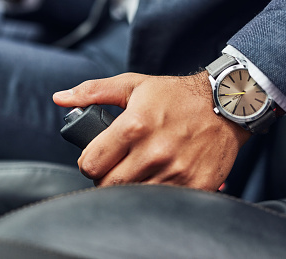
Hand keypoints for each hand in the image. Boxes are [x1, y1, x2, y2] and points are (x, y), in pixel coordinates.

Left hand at [53, 72, 251, 190]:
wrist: (225, 104)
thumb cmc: (175, 95)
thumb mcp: (132, 85)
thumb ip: (93, 92)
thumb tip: (60, 98)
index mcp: (133, 126)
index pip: (91, 163)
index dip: (88, 163)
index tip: (95, 159)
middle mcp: (153, 152)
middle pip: (108, 185)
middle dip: (104, 178)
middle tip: (112, 168)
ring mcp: (175, 172)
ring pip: (133, 197)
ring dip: (128, 188)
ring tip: (135, 171)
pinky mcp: (195, 185)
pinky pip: (163, 201)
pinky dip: (154, 194)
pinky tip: (156, 178)